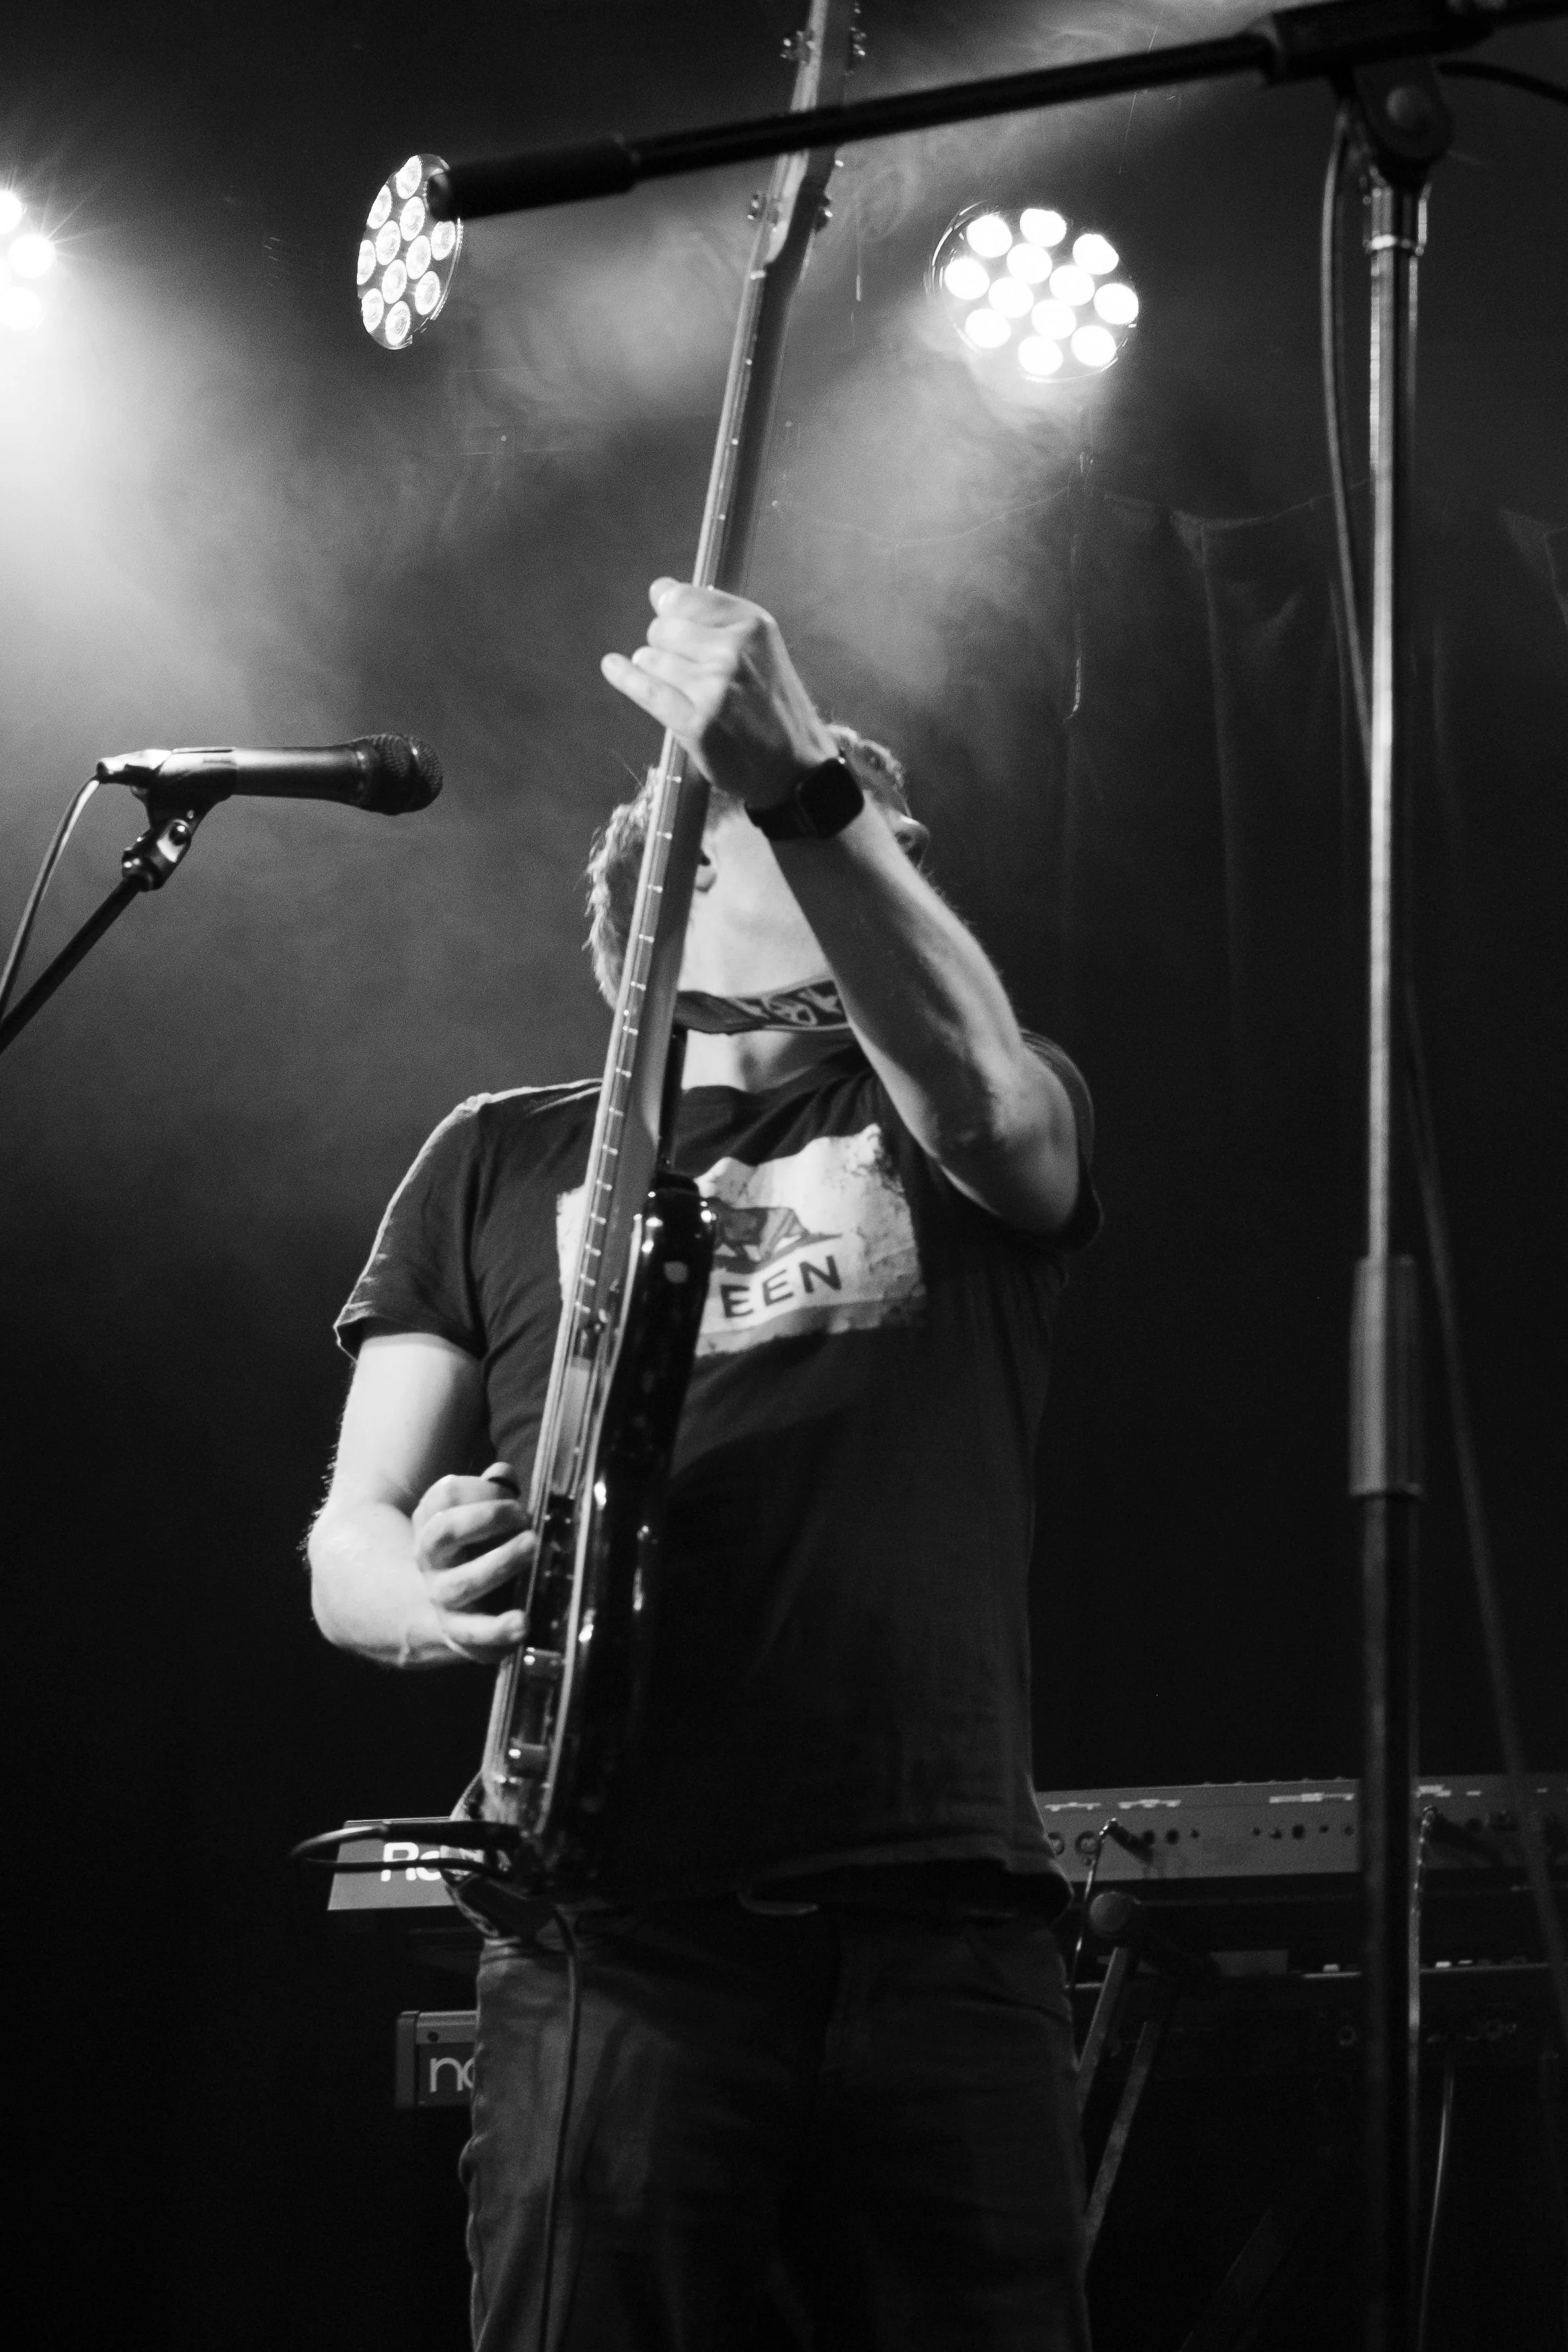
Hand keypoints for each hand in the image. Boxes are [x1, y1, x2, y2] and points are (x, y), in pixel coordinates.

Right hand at [410, 1463, 534, 1661]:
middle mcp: (430, 1558)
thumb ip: (492, 1492)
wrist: (446, 1607)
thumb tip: (503, 1474)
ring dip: (499, 1565)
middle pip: (445, 1532)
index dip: (479, 1489)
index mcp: (433, 1522)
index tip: (513, 1497)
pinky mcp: (457, 1631)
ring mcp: (441, 1595)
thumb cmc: (475, 1549)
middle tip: (526, 1518)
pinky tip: (522, 1622)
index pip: (445, 1495)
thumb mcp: (479, 1517)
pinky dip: (498, 1630)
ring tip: (531, 1547)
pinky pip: (473, 1634)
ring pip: (461, 1583)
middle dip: (486, 1519)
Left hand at [601, 580, 838, 806]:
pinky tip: (613, 667)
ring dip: (655, 672)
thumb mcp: (759, 649)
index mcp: (752, 625)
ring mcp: (713, 688)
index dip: (669, 610)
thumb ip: (711, 617)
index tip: (670, 621)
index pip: (683, 598)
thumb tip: (659, 588)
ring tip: (682, 690)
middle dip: (664, 646)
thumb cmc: (772, 707)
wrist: (795, 766)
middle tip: (686, 670)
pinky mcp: (696, 722)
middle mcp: (733, 651)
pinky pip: (644, 689)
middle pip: (662, 629)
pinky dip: (624, 677)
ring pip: (650, 659)